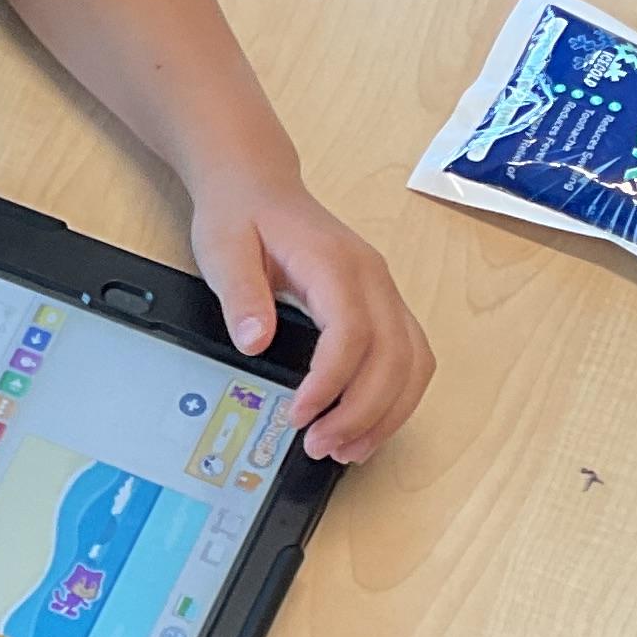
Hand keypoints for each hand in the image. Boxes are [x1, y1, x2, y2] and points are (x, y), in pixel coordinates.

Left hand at [189, 176, 432, 465]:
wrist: (259, 186)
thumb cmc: (243, 215)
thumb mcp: (222, 249)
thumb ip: (240, 295)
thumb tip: (255, 341)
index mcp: (336, 263)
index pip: (352, 333)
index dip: (331, 383)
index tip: (299, 416)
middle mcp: (373, 278)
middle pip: (394, 356)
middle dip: (362, 412)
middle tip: (321, 447)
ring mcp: (385, 292)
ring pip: (413, 362)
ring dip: (387, 413)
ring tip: (346, 449)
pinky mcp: (384, 306)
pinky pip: (411, 358)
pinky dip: (397, 398)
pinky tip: (367, 425)